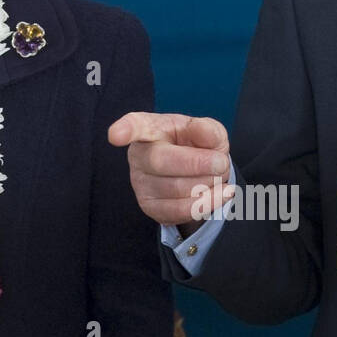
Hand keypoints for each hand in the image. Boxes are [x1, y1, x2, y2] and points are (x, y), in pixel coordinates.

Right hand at [107, 111, 233, 233]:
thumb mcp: (209, 132)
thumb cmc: (198, 146)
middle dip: (197, 164)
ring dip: (207, 184)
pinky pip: (179, 210)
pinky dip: (206, 203)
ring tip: (218, 176)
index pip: (134, 126)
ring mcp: (141, 183)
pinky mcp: (150, 207)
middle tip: (221, 162)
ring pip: (175, 189)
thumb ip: (208, 130)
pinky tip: (220, 194)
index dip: (124, 130)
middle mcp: (139, 155)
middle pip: (160, 161)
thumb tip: (204, 131)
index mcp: (149, 128)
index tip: (115, 135)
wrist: (199, 175)